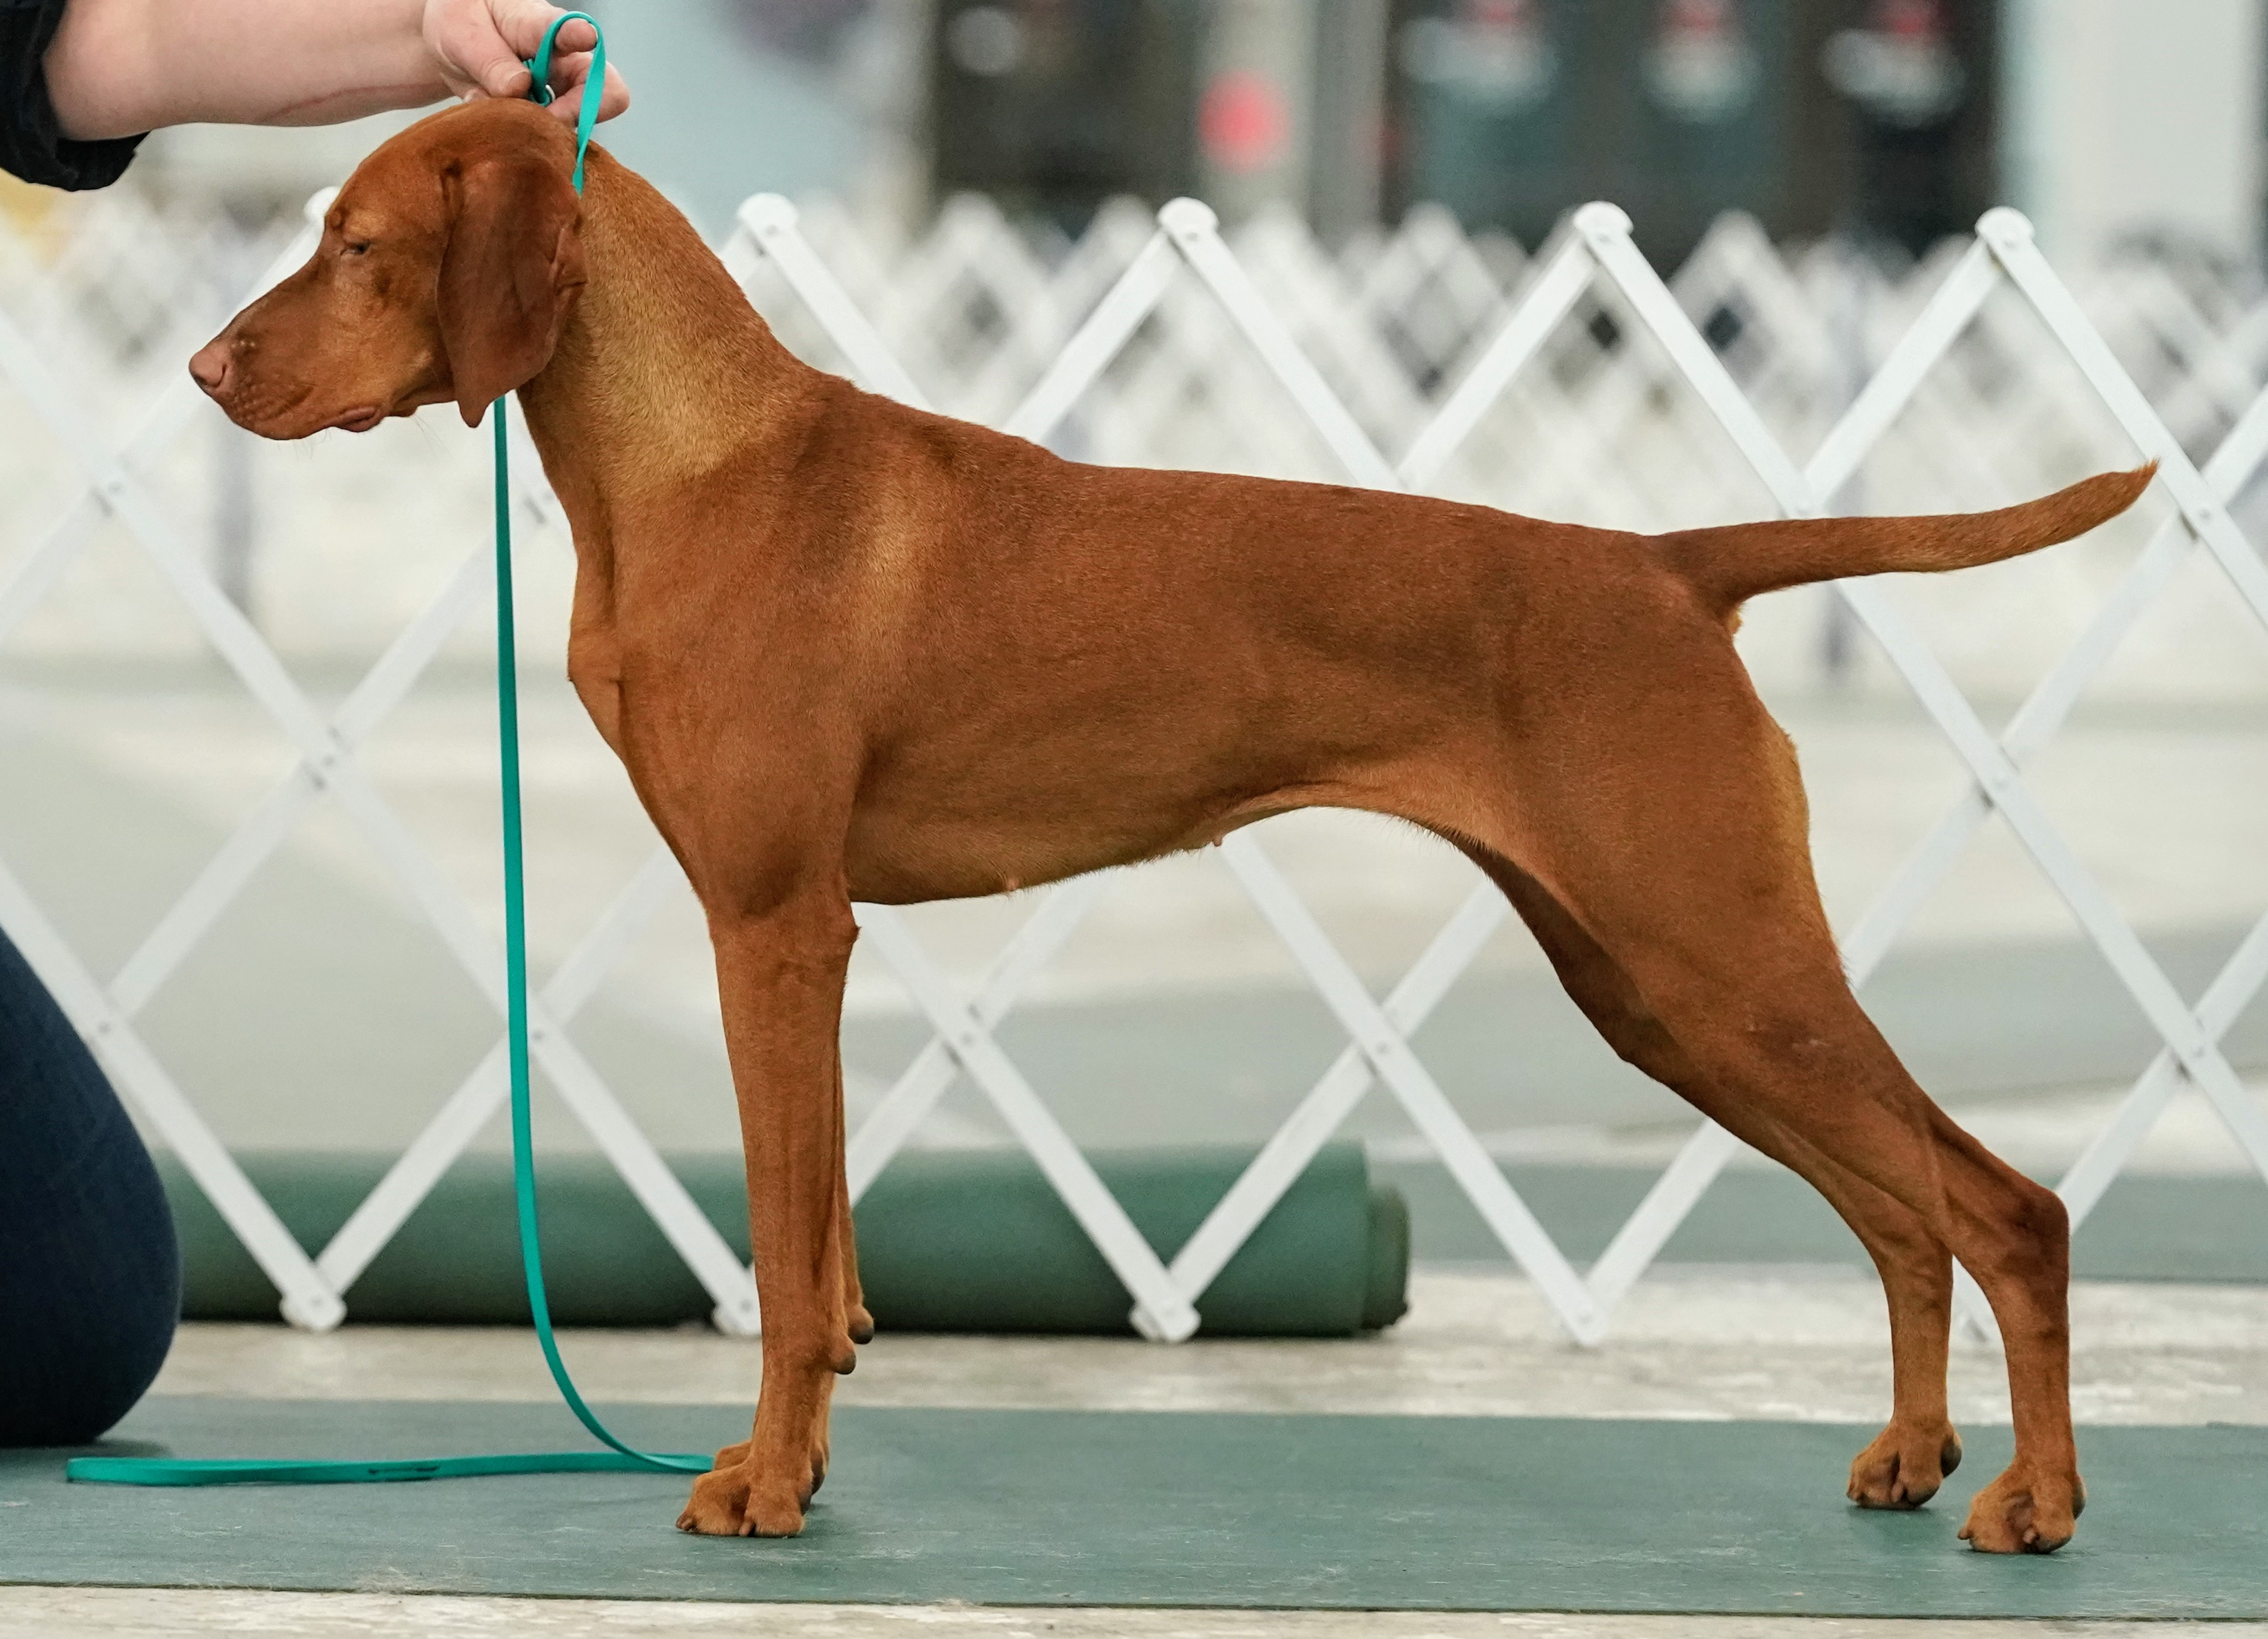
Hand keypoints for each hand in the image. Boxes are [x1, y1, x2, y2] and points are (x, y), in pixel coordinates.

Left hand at [423, 0, 630, 123]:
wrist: (450, 44)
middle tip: (542, 119)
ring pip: (578, 124)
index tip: (584, 37)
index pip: (570, 30)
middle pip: (605, 91)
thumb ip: (491, 60)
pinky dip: (525, 141)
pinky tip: (499, 123)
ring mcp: (560, 94)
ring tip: (503, 116)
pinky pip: (551, 141)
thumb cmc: (462, 24)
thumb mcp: (465, 33)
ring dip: (544, 131)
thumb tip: (518, 89)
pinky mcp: (548, 120)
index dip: (580, 37)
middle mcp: (564, 62)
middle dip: (578, 112)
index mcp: (541, 26)